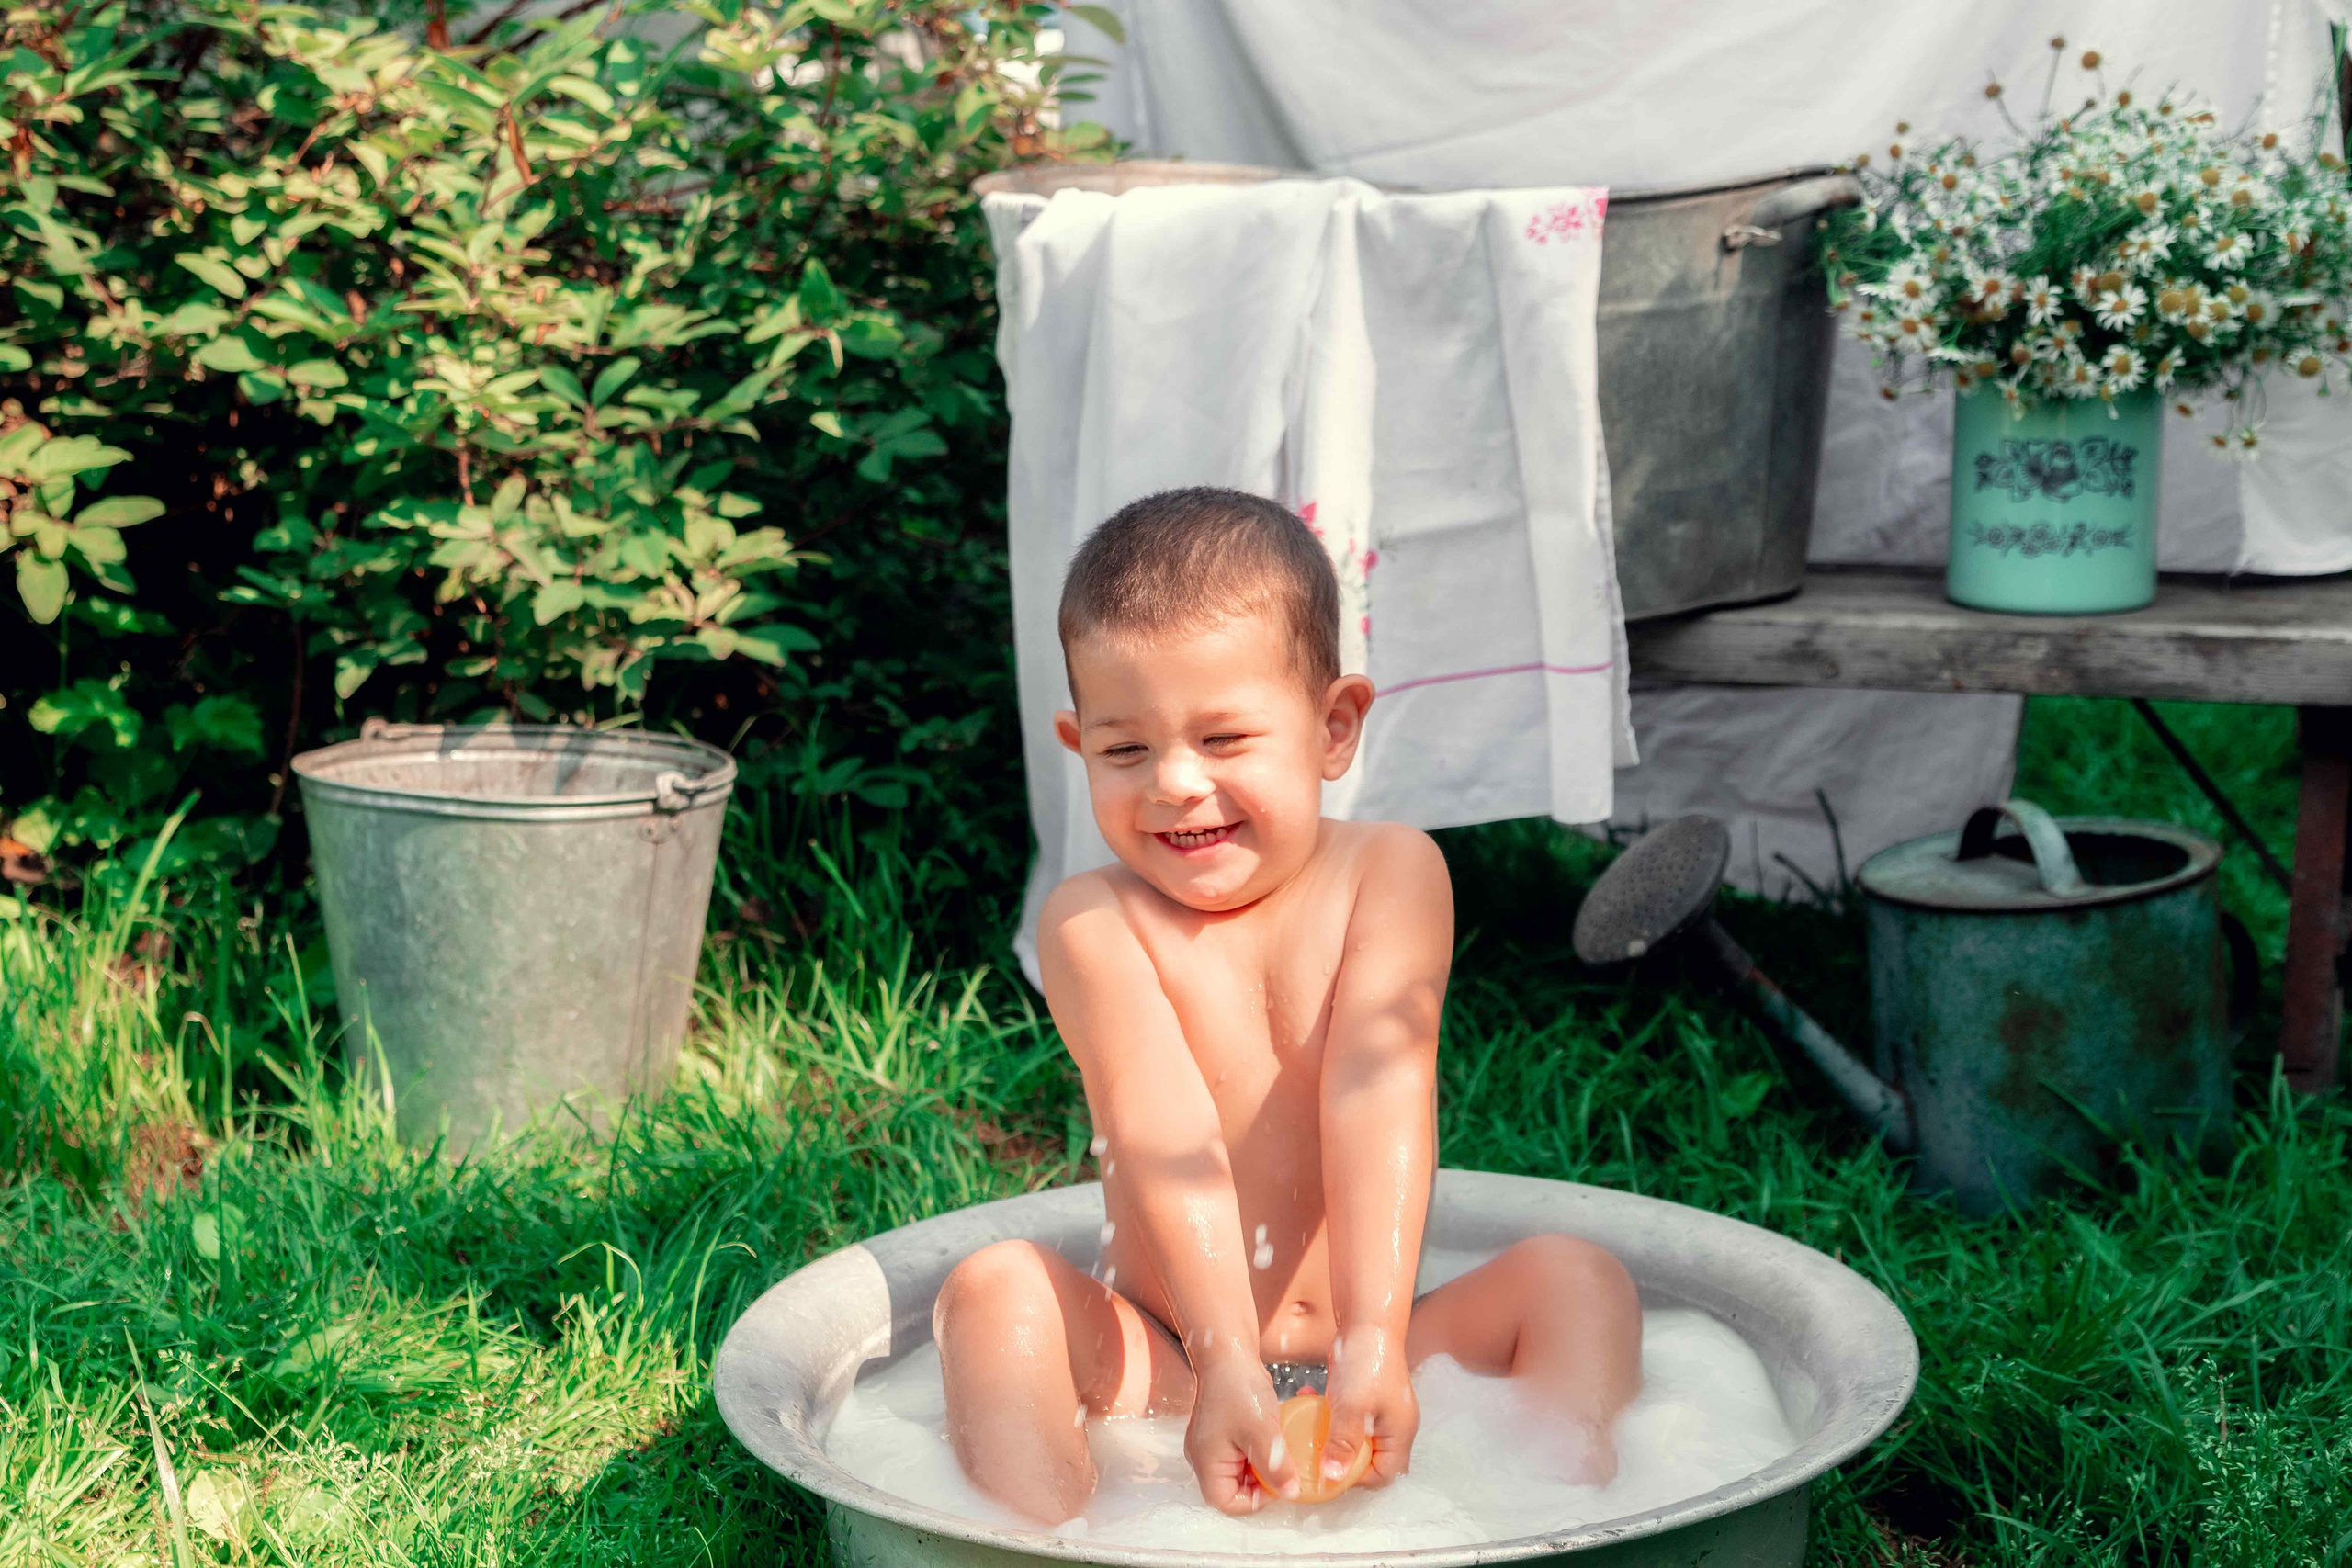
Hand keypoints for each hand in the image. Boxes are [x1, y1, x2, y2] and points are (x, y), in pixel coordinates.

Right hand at [1184, 1353, 1297, 1512]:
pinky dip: (1260, 1451)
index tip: (1277, 1481)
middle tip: (1283, 1466)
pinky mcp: (1223, 1432)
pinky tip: (1275, 1437)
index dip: (1254, 1500)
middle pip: (1234, 1488)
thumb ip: (1277, 1468)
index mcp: (1206, 1462)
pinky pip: (1243, 1453)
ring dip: (1263, 1465)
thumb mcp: (1263, 1433)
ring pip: (1241, 1471)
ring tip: (1280, 1450)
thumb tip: (1291, 1493)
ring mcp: (1213, 1444)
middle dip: (1261, 1482)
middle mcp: (1204, 1457)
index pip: (1226, 1502)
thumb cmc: (1239, 1389)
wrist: (1229, 1352)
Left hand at [1322, 1327, 1419, 1488]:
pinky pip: (1346, 1418)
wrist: (1366, 1322)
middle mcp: (1393, 1426)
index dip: (1355, 1479)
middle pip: (1368, 1460)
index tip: (1327, 1472)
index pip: (1383, 1475)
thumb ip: (1343, 1444)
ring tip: (1308, 1429)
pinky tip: (1309, 1400)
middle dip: (1340, 1459)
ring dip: (1330, 1436)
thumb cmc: (1365, 1364)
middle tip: (1314, 1454)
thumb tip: (1332, 1477)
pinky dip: (1328, 1415)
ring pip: (1353, 1439)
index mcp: (1400, 1434)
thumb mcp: (1352, 1408)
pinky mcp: (1364, 1397)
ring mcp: (1379, 1411)